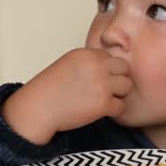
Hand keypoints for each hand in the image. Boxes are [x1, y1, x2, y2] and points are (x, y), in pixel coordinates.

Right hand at [2, 48, 131, 143]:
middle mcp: (97, 66)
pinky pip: (121, 106)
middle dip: (118, 79)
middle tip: (106, 90)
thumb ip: (89, 63)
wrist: (38, 108)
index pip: (111, 58)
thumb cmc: (50, 89)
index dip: (107, 70)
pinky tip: (100, 111)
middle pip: (125, 68)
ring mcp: (102, 84)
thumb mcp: (69, 64)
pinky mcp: (103, 103)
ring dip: (118, 95)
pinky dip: (113, 111)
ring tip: (103, 100)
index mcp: (87, 54)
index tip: (97, 80)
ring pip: (127, 86)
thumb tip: (108, 68)